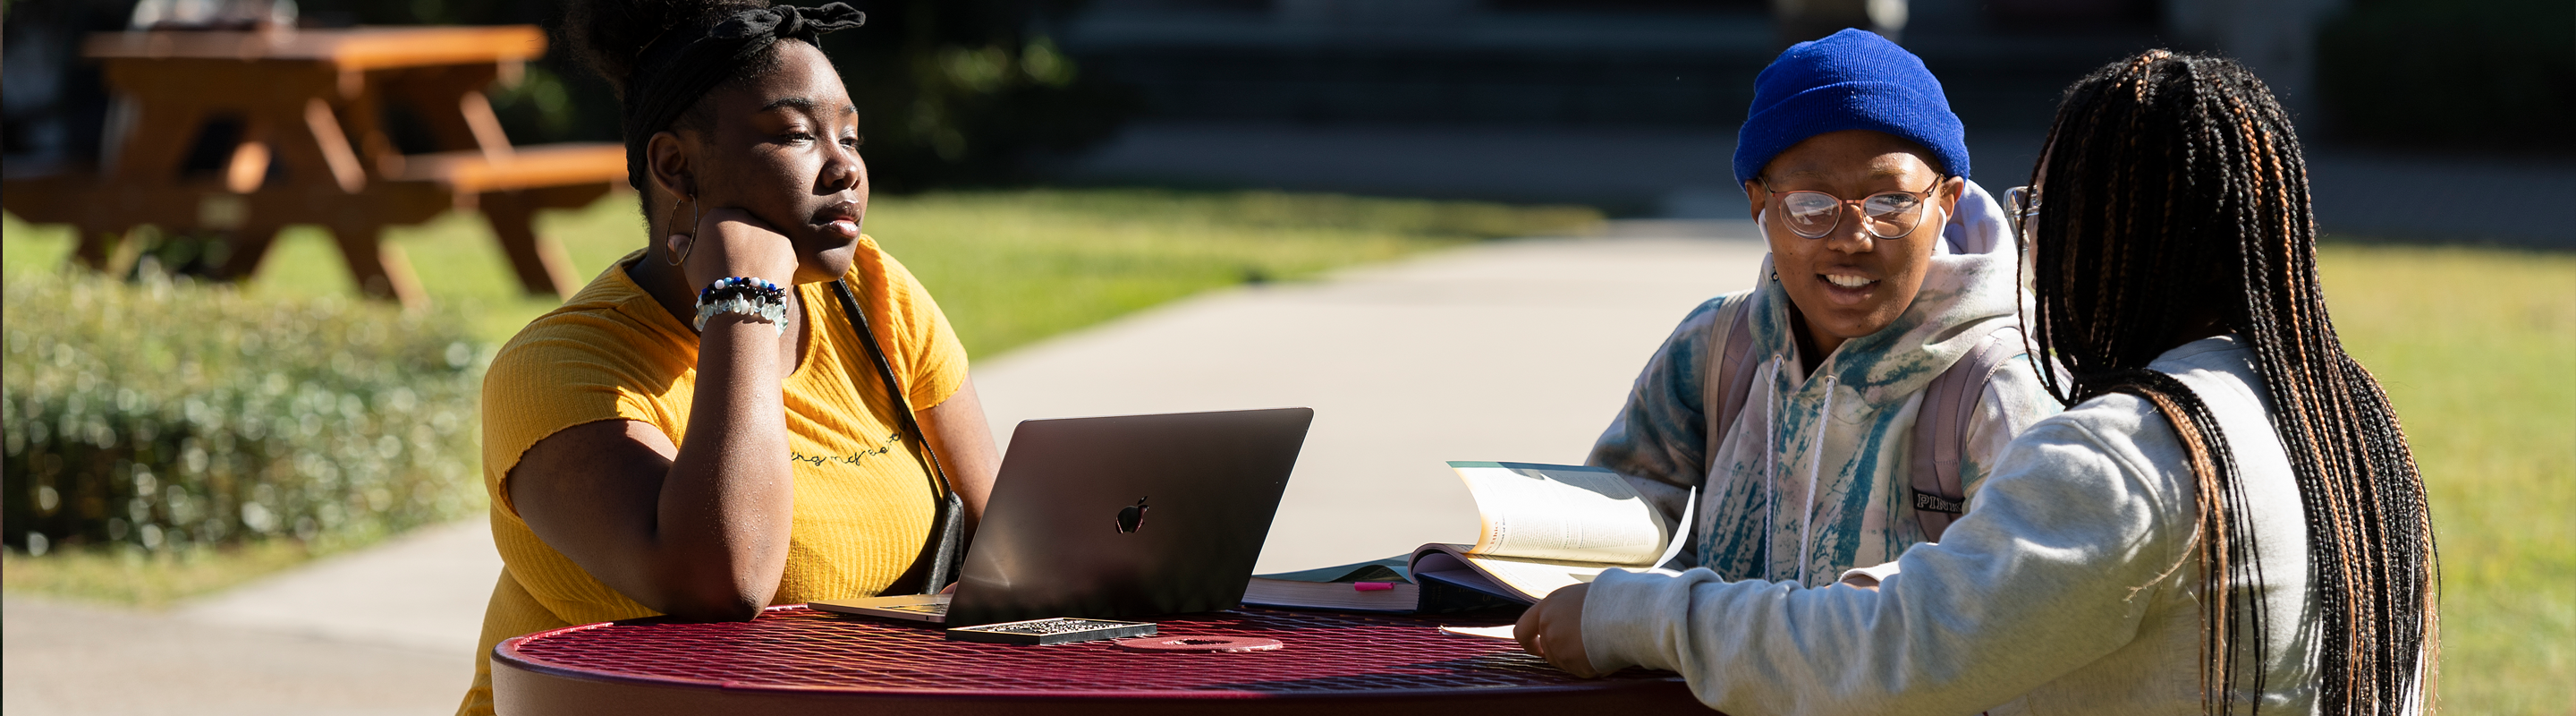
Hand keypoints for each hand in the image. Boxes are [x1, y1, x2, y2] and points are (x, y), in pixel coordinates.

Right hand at [674, 207, 799, 289]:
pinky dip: (776, 263)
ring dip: (761, 253)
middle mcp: (744, 216)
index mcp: (717, 215)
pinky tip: (767, 279)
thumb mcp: (690, 264)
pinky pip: (781, 251)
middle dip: (743, 244)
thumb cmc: (709, 281)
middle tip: (739, 268)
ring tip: (753, 277)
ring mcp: (767, 228)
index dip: (720, 243)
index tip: (720, 259)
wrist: (739, 299)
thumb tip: (674, 239)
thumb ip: (684, 247)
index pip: (720, 223)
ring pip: (764, 239)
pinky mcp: (786, 243)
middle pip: (744, 228)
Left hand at [1514, 583, 1602, 677]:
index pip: (1522, 630)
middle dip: (1563, 651)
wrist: (1627, 612)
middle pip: (1548, 651)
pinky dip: (1592, 666)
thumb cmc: (1610, 598)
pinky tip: (1606, 651)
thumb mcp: (1580, 595)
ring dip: (1578, 658)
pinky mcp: (1574, 665)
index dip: (1529, 642)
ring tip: (1599, 642)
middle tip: (1586, 644)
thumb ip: (1564, 609)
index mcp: (1548, 607)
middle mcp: (1549, 628)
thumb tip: (1566, 616)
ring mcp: (1560, 648)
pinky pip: (1581, 670)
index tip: (1537, 648)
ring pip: (1564, 662)